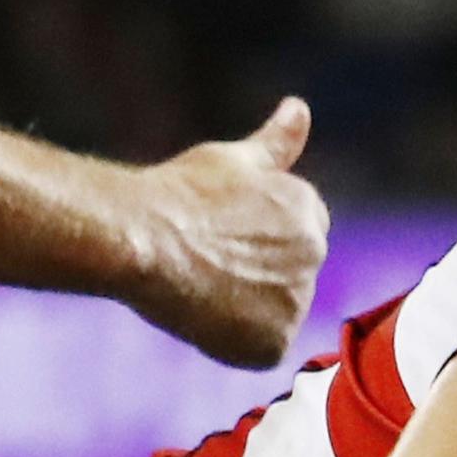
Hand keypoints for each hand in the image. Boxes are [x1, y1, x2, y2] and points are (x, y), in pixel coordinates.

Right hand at [127, 98, 329, 368]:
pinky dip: (236, 343)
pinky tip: (206, 317)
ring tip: (204, 287)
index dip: (255, 242)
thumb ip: (275, 144)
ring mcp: (297, 299)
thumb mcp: (232, 160)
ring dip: (247, 310)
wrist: (142, 239)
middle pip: (289, 277)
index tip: (221, 239)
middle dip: (257, 276)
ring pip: (275, 314)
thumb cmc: (180, 195)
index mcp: (309, 208)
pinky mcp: (273, 341)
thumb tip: (299, 107)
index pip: (296, 237)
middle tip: (208, 264)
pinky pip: (261, 349)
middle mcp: (314, 252)